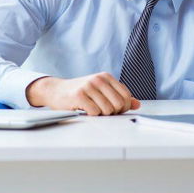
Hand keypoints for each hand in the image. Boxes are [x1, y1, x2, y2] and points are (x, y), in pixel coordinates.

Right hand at [25, 73, 140, 115]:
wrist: (56, 90)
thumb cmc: (80, 92)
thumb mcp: (101, 91)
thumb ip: (118, 97)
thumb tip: (137, 104)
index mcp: (106, 77)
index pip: (126, 96)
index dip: (123, 107)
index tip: (115, 110)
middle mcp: (98, 79)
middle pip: (118, 104)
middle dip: (113, 112)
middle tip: (102, 112)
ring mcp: (88, 86)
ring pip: (107, 110)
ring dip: (100, 115)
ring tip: (92, 109)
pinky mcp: (79, 95)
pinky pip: (95, 112)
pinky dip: (91, 115)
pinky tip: (84, 110)